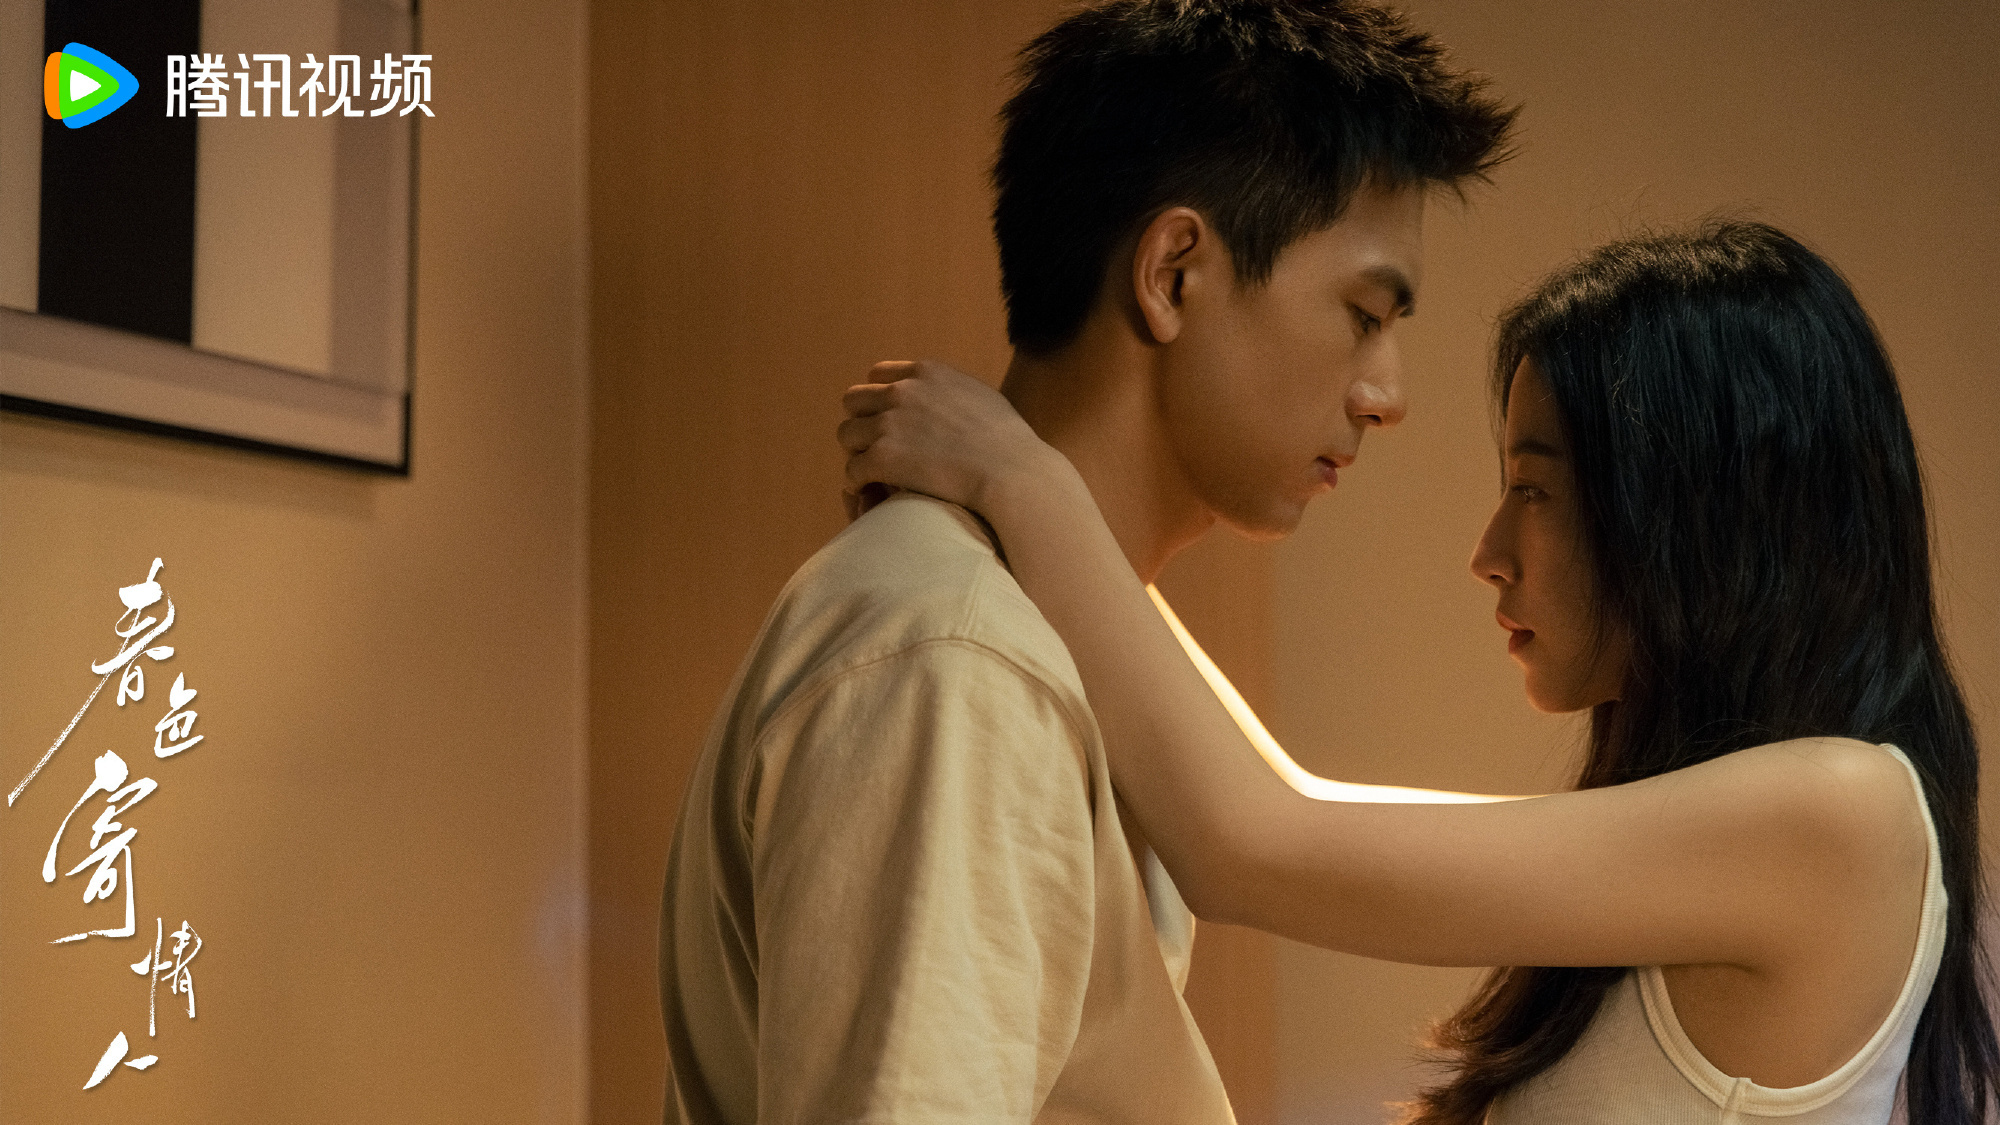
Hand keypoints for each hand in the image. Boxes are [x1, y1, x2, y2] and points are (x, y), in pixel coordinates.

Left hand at [839, 359, 1055, 519]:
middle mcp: (901, 393)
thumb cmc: (1008, 441)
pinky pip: (851, 471)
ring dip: (858, 453)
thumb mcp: (980, 396)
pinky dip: (858, 483)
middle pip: (854, 401)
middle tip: (877, 447)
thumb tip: (943, 399)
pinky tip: (870, 492)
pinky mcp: (881, 459)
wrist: (1010, 471)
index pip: (878, 375)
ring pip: (846, 435)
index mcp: (925, 373)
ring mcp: (888, 425)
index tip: (888, 418)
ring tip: (874, 472)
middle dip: (862, 422)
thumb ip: (951, 391)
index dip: (879, 398)